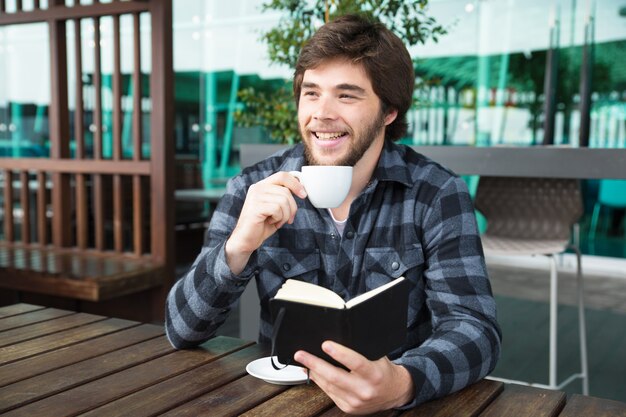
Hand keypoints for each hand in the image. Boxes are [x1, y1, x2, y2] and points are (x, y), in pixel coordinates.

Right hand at [225, 172, 305, 273]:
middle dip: (292, 208)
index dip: (296, 184)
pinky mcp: (255, 206)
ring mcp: (255, 196)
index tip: (303, 195)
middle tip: (287, 219)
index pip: (282, 176)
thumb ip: (284, 197)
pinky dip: (278, 219)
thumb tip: (302, 190)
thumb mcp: (276, 207)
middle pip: (286, 191)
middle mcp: (257, 188)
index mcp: (262, 185)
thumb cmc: (263, 224)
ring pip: (283, 201)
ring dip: (285, 215)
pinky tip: (270, 222)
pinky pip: (277, 209)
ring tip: (276, 221)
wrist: (246, 239)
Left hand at [294, 341, 413, 414]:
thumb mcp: (377, 356)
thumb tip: (337, 338)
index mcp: (374, 374)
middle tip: (301, 354)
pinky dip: (319, 381)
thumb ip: (360, 350)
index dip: (340, 353)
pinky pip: (329, 393)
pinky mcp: (348, 408)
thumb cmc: (383, 371)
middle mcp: (365, 390)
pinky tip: (313, 373)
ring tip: (303, 361)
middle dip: (315, 364)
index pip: (356, 362)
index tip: (325, 344)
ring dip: (313, 372)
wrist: (394, 393)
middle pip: (335, 377)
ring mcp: (355, 402)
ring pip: (328, 385)